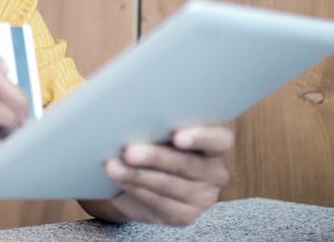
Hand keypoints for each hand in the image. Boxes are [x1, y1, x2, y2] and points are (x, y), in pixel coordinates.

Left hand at [98, 125, 233, 225]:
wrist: (143, 177)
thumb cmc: (155, 141)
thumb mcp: (160, 129)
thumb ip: (157, 123)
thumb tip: (128, 118)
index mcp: (217, 143)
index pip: (219, 140)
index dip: (201, 137)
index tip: (178, 137)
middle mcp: (215, 172)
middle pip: (187, 163)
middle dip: (155, 157)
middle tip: (129, 151)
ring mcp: (203, 197)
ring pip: (168, 185)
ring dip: (137, 175)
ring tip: (113, 166)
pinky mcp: (185, 215)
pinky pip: (158, 203)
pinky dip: (134, 188)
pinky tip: (119, 179)